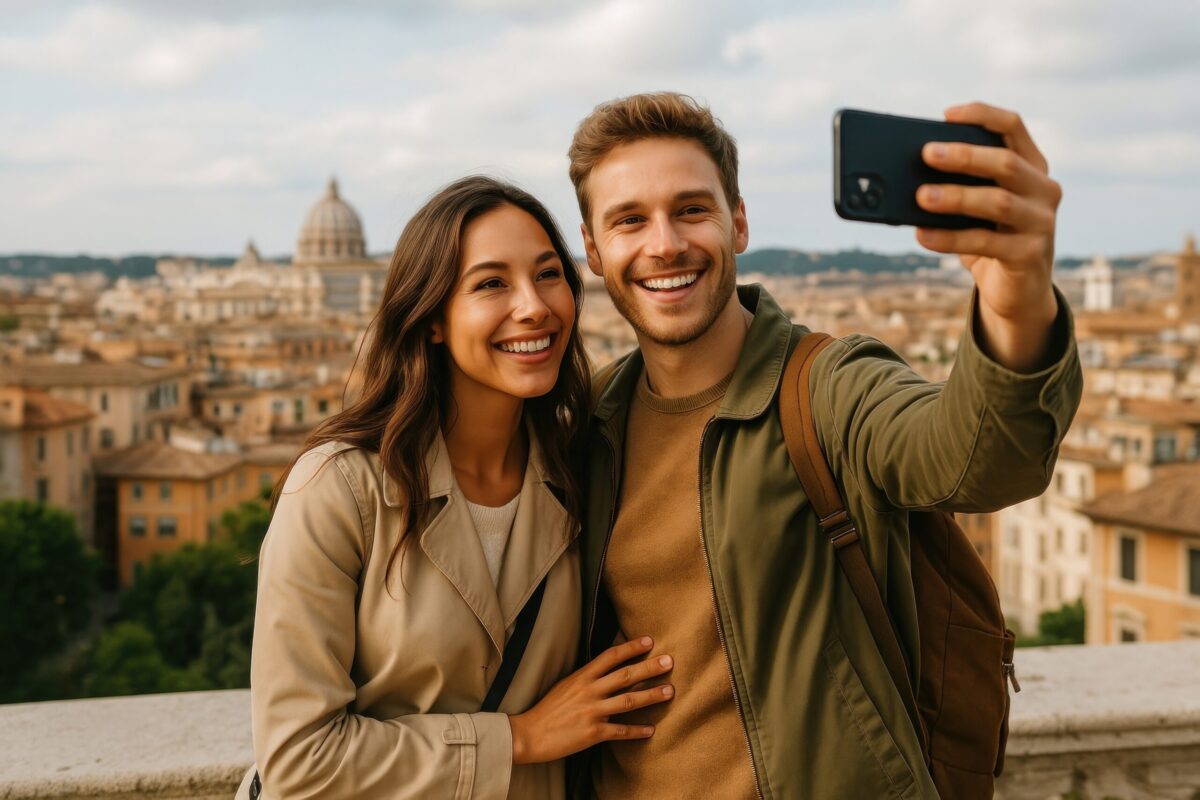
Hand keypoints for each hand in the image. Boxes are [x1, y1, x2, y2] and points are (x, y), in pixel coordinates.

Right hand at [508, 636, 673, 764]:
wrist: (528, 734)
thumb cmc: (547, 709)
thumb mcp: (565, 685)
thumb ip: (586, 678)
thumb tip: (606, 670)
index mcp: (581, 677)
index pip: (610, 656)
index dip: (631, 647)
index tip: (649, 641)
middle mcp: (589, 691)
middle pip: (625, 675)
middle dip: (649, 667)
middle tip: (670, 661)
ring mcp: (592, 711)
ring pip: (628, 701)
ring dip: (651, 696)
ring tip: (669, 691)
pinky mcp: (592, 733)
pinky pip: (620, 731)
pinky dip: (637, 731)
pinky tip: (651, 730)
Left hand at [914, 102, 1062, 370]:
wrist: (1016, 291)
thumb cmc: (989, 238)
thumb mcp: (976, 208)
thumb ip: (957, 187)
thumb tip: (906, 178)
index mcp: (1032, 167)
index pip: (1013, 126)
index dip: (981, 115)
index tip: (946, 114)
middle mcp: (1044, 189)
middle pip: (1005, 163)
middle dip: (964, 156)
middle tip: (926, 154)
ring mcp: (1042, 223)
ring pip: (998, 201)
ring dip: (956, 197)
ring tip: (920, 196)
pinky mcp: (1030, 255)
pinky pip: (985, 242)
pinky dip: (950, 238)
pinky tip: (923, 235)